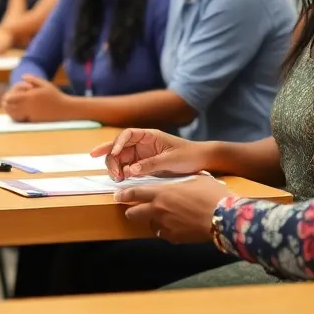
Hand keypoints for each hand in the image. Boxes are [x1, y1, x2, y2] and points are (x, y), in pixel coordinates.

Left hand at [2, 75, 69, 121]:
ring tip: (12, 109)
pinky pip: (22, 119)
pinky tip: (20, 114)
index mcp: (30, 96)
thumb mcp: (45, 84)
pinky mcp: (34, 121)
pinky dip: (19, 117)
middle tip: (6, 104)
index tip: (7, 97)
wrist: (64, 109)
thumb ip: (33, 79)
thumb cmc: (55, 95)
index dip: (8, 98)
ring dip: (12, 112)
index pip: (11, 98)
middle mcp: (29, 106)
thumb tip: (22, 77)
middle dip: (7, 106)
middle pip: (11, 108)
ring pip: (15, 115)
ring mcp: (31, 115)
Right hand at [90, 128, 211, 181]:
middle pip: (120, 147)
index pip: (127, 134)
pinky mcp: (143, 165)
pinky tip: (121, 179)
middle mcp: (143, 144)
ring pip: (121, 158)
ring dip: (116, 167)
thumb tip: (130, 171)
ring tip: (117, 178)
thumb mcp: (170, 160)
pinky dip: (122, 173)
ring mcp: (142, 154)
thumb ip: (150, 164)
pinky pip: (128, 167)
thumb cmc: (188, 154)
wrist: (201, 160)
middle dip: (112, 158)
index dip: (117, 143)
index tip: (114, 153)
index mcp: (149, 136)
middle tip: (113, 173)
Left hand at [115, 176, 230, 243]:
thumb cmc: (211, 195)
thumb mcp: (197, 179)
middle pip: (134, 213)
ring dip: (153, 222)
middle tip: (135, 210)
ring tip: (164, 218)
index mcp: (162, 193)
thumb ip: (183, 181)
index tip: (118, 196)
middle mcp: (159, 210)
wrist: (223, 217)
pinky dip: (168, 231)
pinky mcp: (174, 237)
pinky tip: (178, 227)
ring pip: (150, 226)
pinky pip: (165, 234)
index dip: (124, 195)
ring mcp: (165, 225)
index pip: (135, 193)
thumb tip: (184, 180)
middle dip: (132, 212)